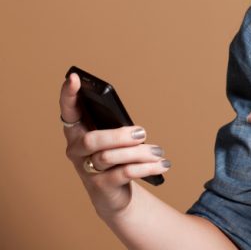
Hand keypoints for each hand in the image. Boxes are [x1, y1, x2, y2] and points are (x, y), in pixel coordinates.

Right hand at [59, 72, 170, 217]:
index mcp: (78, 131)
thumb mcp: (116, 139)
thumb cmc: (115, 158)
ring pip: (110, 157)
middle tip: (142, 133)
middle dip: (120, 135)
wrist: (114, 193)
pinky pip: (125, 173)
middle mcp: (76, 150)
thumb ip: (118, 128)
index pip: (68, 110)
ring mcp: (86, 169)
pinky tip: (162, 165)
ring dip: (140, 153)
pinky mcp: (100, 186)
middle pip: (92, 140)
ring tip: (159, 152)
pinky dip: (147, 168)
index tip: (75, 78)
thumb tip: (136, 132)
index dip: (68, 95)